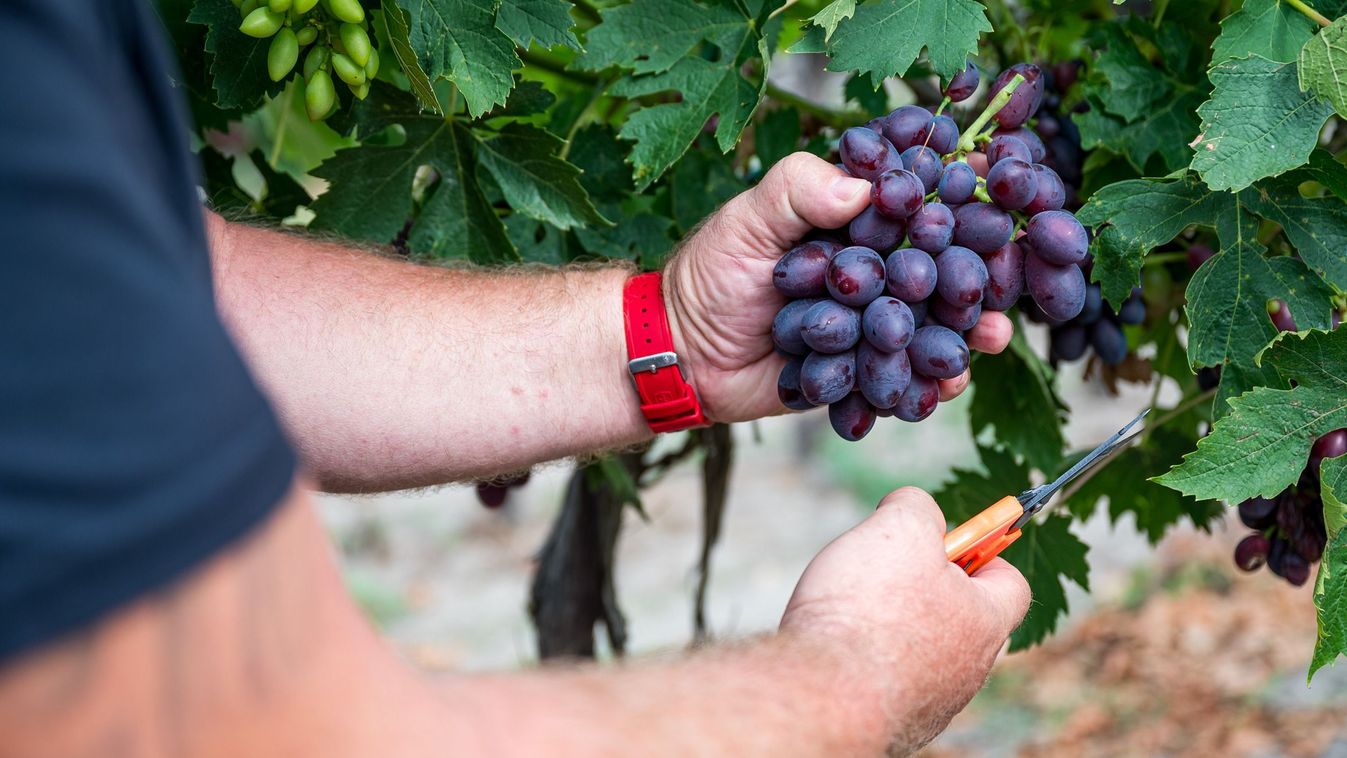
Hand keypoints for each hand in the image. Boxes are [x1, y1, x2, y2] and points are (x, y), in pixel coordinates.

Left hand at [664, 152, 1014, 423]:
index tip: (983, 204)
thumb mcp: (748, 219)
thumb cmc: (710, 274)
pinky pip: (900, 377)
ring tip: (992, 339)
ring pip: (928, 327)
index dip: (947, 206)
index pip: (909, 209)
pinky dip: (923, 383)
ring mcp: (870, 322)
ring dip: (962, 333)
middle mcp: (871, 271)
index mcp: (851, 223)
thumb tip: (864, 188)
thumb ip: (799, 190)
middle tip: (1000, 284)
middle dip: (972, 277)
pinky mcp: (861, 370)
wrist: (683, 353)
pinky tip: (944, 385)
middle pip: (934, 271)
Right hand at [779, 487, 1029, 752]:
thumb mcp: (899, 528)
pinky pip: (887, 675)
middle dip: (925, 583)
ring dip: (892, 621)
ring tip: (853, 605)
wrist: (824, 696)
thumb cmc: (868, 612)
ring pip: (921, 646)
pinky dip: (867, 655)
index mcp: (985, 621)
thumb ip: (917, 507)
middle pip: (960, 612)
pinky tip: (838, 644)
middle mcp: (967, 670)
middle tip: (887, 567)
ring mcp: (931, 701)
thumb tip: (914, 508)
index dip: (981, 550)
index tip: (946, 537)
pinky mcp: (893, 721)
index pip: (1010, 582)